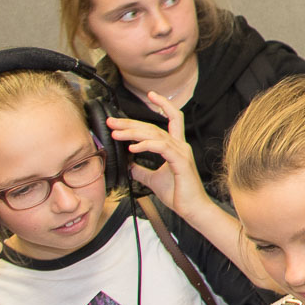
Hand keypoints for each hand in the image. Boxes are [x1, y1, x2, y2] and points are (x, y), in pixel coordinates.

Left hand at [108, 92, 204, 212]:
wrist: (192, 209)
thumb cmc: (178, 194)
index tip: (150, 95)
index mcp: (176, 147)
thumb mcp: (153, 179)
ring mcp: (181, 153)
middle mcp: (179, 146)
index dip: (163, 105)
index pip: (173, 119)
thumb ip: (141, 170)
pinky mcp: (180, 162)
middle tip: (112, 122)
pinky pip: (161, 147)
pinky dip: (146, 145)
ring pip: (155, 134)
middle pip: (155, 126)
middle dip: (131, 122)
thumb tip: (129, 165)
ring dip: (133, 132)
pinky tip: (133, 148)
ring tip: (116, 133)